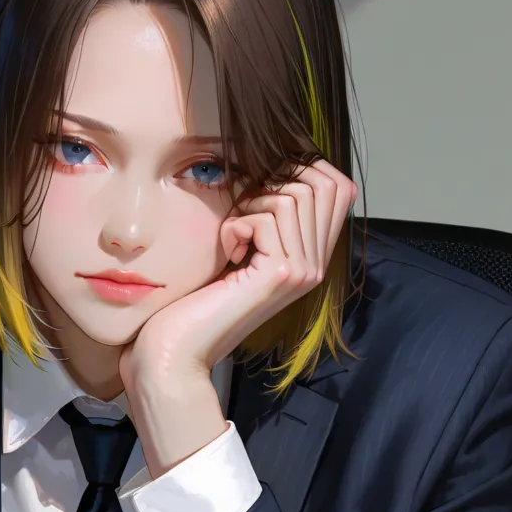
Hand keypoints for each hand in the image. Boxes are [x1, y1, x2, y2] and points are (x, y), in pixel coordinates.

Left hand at [120, 159, 357, 475]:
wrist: (173, 352)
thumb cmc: (194, 300)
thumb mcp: (240, 246)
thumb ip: (267, 214)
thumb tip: (278, 159)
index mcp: (311, 258)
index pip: (338, 186)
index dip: (299, 170)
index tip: (256, 192)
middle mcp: (315, 267)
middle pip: (319, 184)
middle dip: (271, 184)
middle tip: (239, 219)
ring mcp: (303, 272)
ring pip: (291, 196)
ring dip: (250, 206)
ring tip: (231, 238)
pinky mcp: (280, 275)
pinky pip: (266, 216)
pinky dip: (236, 225)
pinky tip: (225, 254)